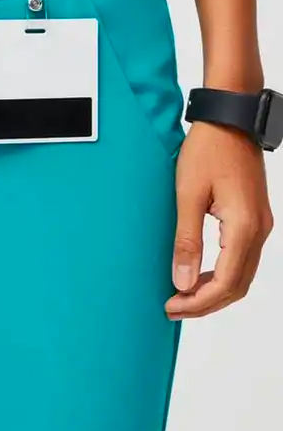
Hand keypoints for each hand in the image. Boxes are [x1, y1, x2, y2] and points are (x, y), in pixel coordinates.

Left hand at [166, 121, 273, 319]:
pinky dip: (220, 275)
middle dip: (205, 303)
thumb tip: (182, 281)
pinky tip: (197, 276)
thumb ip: (186, 241)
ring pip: (241, 276)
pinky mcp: (253, 220)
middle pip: (237, 286)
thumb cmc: (207, 152)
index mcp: (243, 227)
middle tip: (172, 308)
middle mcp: (259, 230)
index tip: (171, 306)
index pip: (225, 283)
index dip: (198, 302)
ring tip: (181, 296)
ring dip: (213, 291)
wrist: (229, 122)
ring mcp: (260, 225)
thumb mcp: (187, 196)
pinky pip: (241, 259)